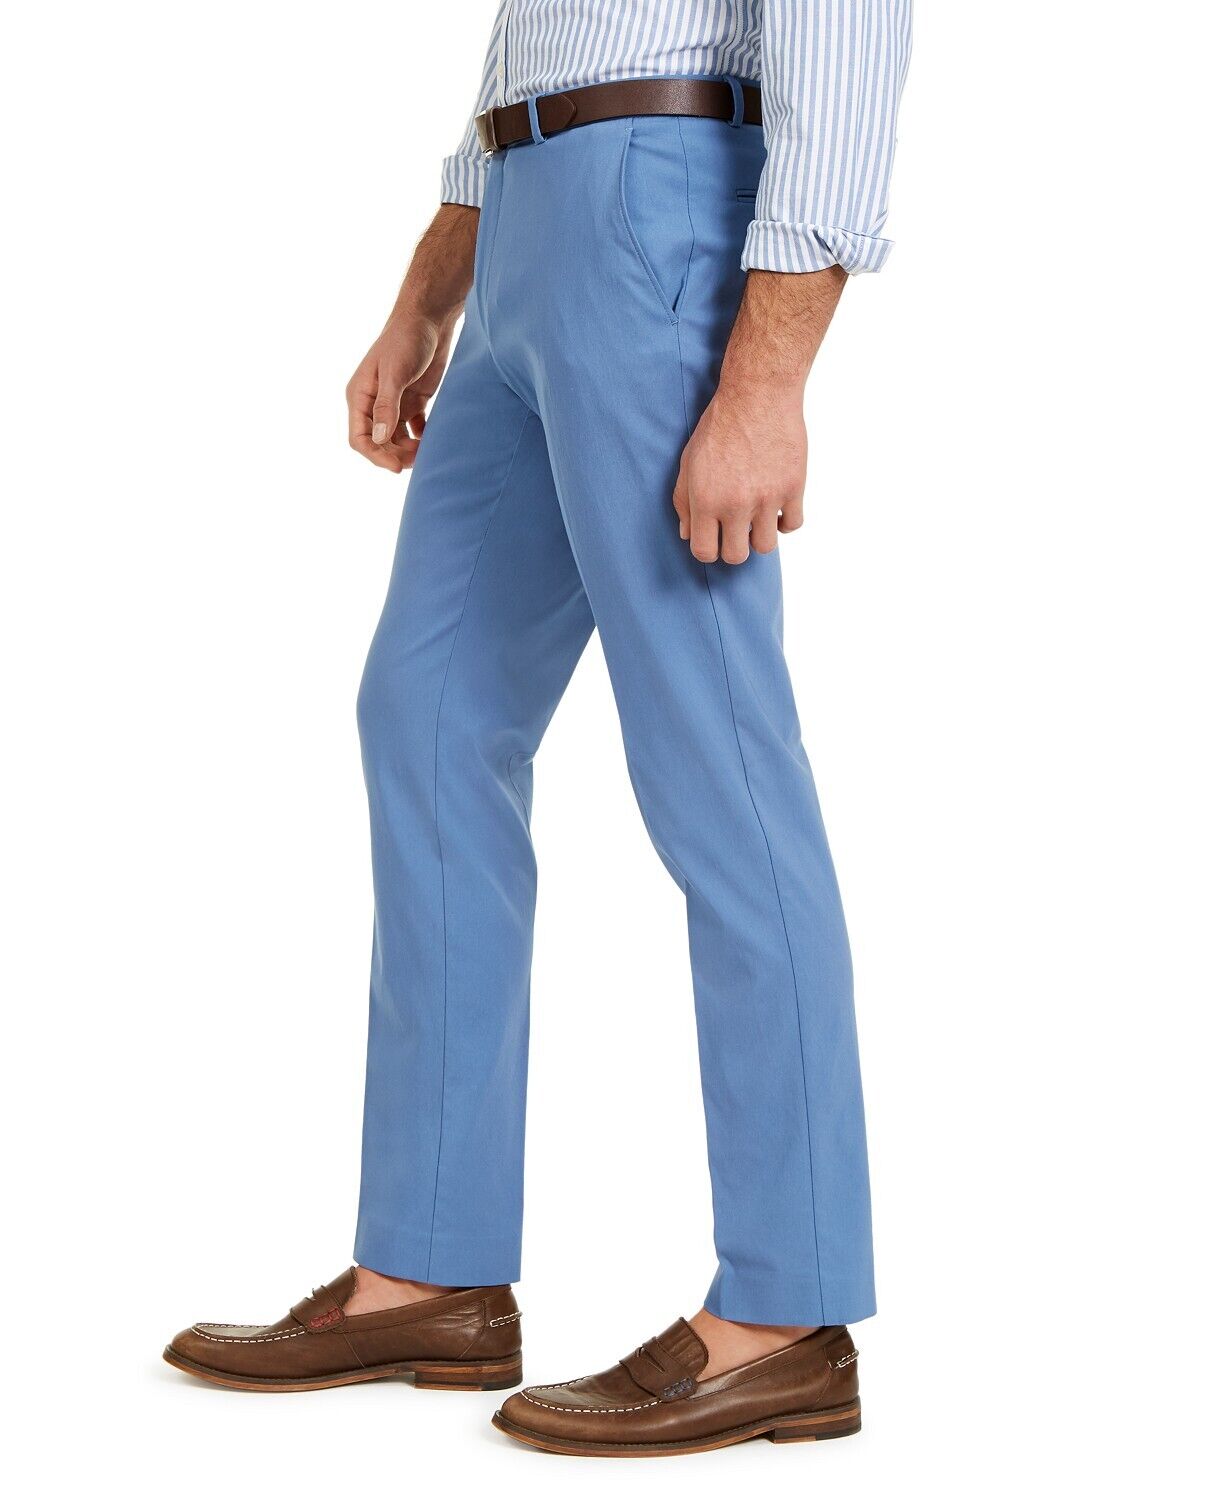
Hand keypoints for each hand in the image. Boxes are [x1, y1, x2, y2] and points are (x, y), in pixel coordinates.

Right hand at [346, 313, 456, 473]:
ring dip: (410, 450)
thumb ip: (386, 406)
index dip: (375, 456)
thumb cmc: (406, 340)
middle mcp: (374, 404)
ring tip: (428, 452)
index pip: (359, 438)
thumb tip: (378, 439)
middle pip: (379, 443)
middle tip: (419, 460)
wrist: (429, 320)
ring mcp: (395, 404)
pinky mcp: (414, 402)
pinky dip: (422, 438)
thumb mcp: (394, 373)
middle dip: (396, 455)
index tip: (396, 468)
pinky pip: (415, 430)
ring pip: (397, 439)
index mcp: (360, 396)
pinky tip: (433, 438)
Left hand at [673, 383, 806, 564]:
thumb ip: (683, 501)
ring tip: (756, 518)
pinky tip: (776, 508)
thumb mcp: (689, 461)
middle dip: (733, 547)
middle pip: (736, 556)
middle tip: (735, 530)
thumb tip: (687, 534)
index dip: (708, 549)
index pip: (704, 552)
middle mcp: (735, 504)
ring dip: (759, 537)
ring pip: (765, 547)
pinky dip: (784, 521)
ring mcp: (767, 498)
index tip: (713, 538)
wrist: (757, 395)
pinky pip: (792, 525)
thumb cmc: (719, 425)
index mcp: (705, 500)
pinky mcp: (793, 488)